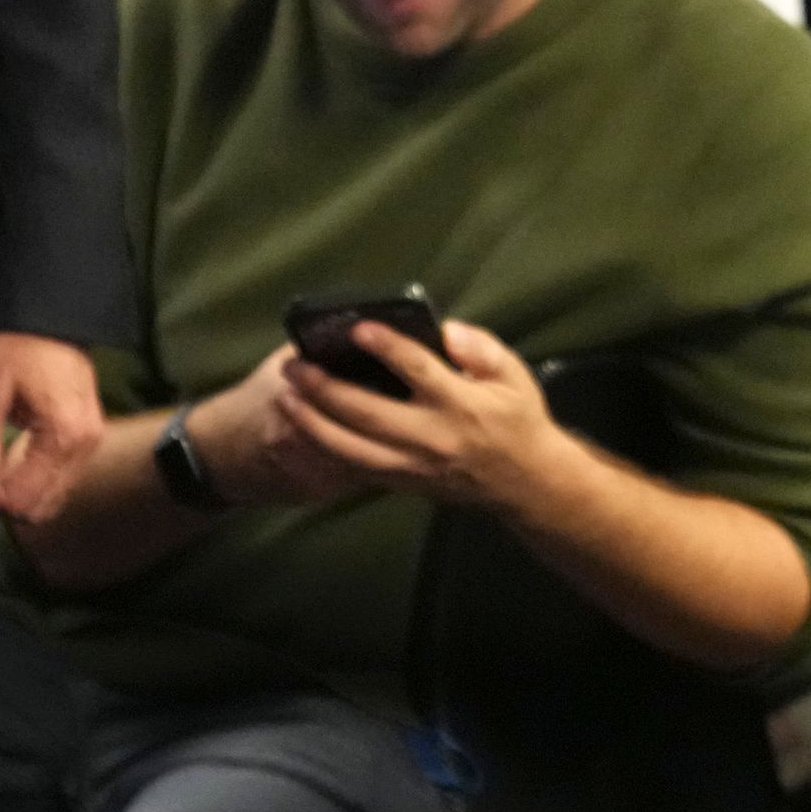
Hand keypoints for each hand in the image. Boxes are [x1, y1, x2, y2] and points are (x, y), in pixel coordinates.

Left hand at [0, 332, 105, 523]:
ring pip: (57, 494)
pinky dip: (39, 476)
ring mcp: (91, 440)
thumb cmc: (20, 345)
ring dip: (26, 490)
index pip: (30, 497)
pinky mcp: (89, 435)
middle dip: (12, 501)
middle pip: (47, 503)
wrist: (48, 317)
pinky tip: (18, 459)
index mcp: (65, 435)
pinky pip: (64, 475)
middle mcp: (85, 443)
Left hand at [275, 320, 584, 519]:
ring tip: (284, 398)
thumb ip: (480, 348)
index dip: (385, 346)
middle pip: (367, 412)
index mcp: (461, 403)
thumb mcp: (513, 374)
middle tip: (293, 366)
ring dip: (312, 423)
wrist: (526, 483)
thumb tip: (444, 330)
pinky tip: (302, 430)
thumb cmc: (518, 420)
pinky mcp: (403, 482)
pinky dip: (325, 450)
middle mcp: (432, 436)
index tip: (357, 328)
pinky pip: (356, 468)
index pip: (417, 370)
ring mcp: (413, 464)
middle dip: (324, 389)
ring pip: (351, 448)